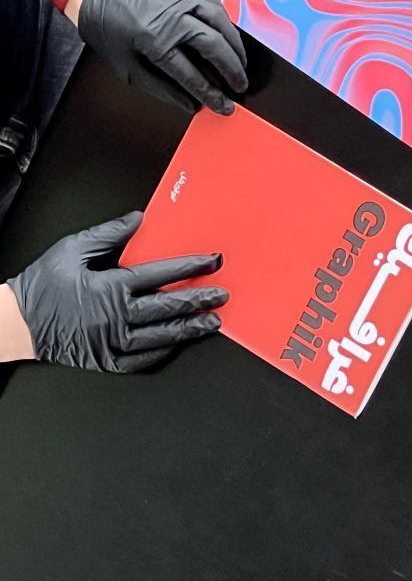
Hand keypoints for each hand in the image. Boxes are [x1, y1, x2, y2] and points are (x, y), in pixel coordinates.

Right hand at [7, 212, 227, 372]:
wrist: (16, 322)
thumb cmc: (41, 286)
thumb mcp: (71, 249)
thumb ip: (109, 233)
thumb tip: (138, 219)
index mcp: (110, 287)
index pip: (161, 274)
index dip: (191, 266)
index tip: (212, 261)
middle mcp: (115, 317)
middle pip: (168, 307)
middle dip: (199, 299)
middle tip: (221, 295)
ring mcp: (112, 342)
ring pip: (162, 336)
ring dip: (190, 328)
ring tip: (212, 322)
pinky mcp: (107, 361)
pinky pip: (143, 359)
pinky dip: (164, 350)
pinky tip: (179, 342)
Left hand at [77, 0, 247, 114]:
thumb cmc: (109, 27)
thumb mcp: (129, 68)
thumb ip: (163, 89)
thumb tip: (191, 103)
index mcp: (154, 40)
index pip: (193, 75)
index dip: (211, 94)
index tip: (223, 105)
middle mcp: (171, 18)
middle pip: (214, 47)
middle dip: (232, 71)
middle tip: (239, 86)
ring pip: (221, 24)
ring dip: (236, 47)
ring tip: (240, 65)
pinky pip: (216, 6)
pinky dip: (227, 24)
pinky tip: (230, 38)